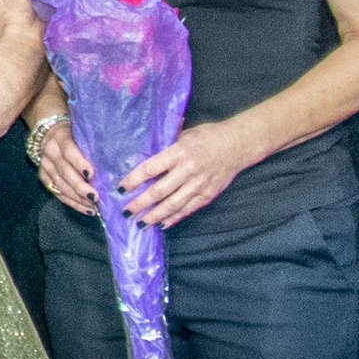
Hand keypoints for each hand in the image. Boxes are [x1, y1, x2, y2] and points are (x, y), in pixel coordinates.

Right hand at [36, 118, 99, 216]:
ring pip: (60, 185)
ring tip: (93, 207)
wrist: (48, 131)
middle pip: (64, 172)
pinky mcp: (44, 177)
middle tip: (95, 197)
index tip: (92, 175)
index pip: (69, 151)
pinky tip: (86, 209)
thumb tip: (117, 159)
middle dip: (79, 186)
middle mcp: (50, 152)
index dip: (79, 163)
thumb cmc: (74, 133)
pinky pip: (57, 193)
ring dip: (77, 198)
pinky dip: (72, 203)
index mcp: (60, 138)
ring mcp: (45, 165)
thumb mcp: (81, 132)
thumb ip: (92, 143)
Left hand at [116, 121, 252, 228]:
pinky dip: (174, 218)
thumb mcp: (184, 134)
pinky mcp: (209, 194)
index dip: (134, 180)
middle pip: (159, 191)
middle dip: (140, 203)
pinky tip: (161, 224)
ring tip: (140, 223)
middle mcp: (188, 170)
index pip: (150, 168)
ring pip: (173, 204)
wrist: (238, 144)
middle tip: (126, 212)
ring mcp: (199, 184)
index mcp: (179, 152)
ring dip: (155, 215)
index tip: (121, 189)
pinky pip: (188, 209)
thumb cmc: (207, 136)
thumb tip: (142, 154)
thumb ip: (165, 146)